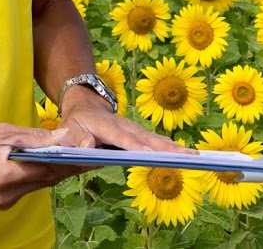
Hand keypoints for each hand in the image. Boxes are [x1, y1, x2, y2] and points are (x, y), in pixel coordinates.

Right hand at [0, 120, 92, 210]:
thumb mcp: (4, 131)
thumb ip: (35, 138)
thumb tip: (64, 138)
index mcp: (5, 177)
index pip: (47, 170)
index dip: (72, 163)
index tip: (94, 157)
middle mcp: (6, 195)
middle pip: (47, 179)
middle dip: (70, 167)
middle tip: (95, 156)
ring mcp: (5, 201)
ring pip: (40, 183)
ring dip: (58, 170)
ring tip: (81, 158)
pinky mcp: (4, 200)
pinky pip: (30, 185)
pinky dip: (43, 174)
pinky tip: (57, 163)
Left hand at [59, 91, 195, 153]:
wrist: (85, 106)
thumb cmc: (76, 123)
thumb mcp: (68, 130)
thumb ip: (77, 138)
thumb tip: (88, 147)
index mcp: (106, 125)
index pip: (123, 138)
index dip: (137, 147)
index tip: (152, 156)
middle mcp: (124, 125)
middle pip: (147, 138)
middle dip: (166, 148)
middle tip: (186, 156)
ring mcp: (133, 129)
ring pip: (155, 139)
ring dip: (174, 147)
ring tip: (194, 156)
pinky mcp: (139, 134)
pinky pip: (155, 141)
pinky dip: (170, 147)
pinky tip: (185, 154)